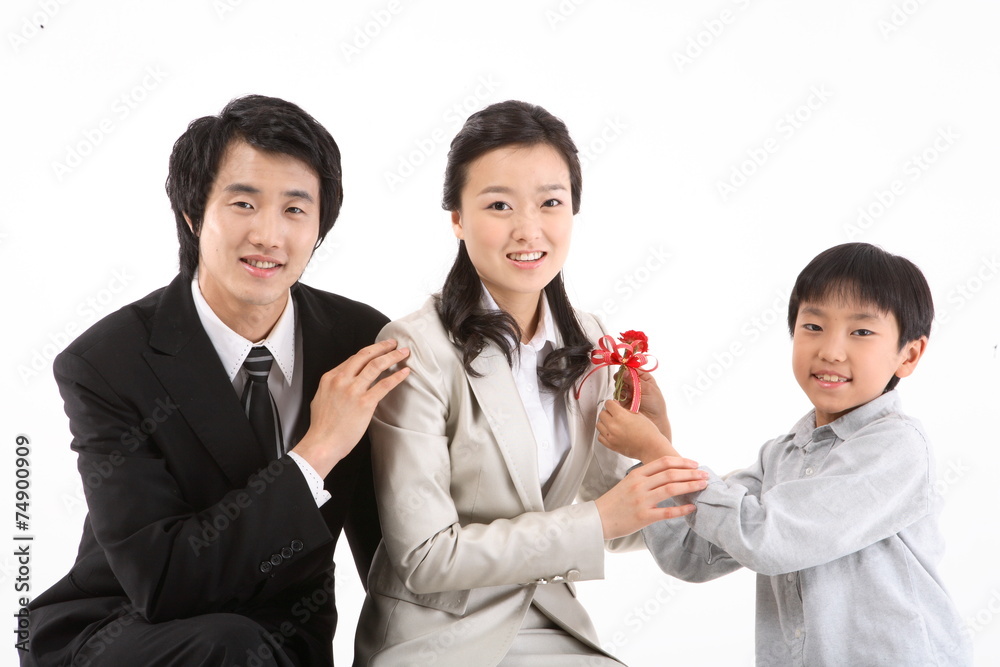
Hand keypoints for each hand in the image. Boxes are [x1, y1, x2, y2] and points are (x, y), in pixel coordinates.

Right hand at [292, 339, 409, 476]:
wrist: (322, 443)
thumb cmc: (322, 427)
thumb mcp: (321, 399)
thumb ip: (333, 387)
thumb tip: (343, 383)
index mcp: (330, 378)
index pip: (353, 359)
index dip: (368, 352)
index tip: (378, 350)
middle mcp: (341, 380)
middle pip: (365, 355)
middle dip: (382, 347)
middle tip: (393, 343)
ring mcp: (353, 390)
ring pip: (376, 365)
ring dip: (392, 356)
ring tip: (403, 352)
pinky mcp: (365, 402)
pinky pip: (385, 384)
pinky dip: (397, 376)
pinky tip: (404, 372)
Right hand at [594, 456, 707, 539]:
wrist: (597, 519)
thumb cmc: (614, 502)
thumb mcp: (628, 483)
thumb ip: (646, 478)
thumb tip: (668, 475)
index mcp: (636, 475)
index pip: (663, 462)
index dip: (682, 462)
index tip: (695, 464)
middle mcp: (640, 485)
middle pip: (671, 474)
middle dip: (691, 473)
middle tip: (705, 475)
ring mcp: (642, 501)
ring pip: (671, 489)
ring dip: (690, 486)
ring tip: (703, 486)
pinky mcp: (643, 517)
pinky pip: (667, 512)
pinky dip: (682, 509)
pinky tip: (692, 508)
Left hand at [598, 399, 678, 463]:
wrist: (651, 448)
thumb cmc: (648, 432)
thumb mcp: (638, 415)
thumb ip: (625, 410)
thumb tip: (616, 406)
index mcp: (621, 416)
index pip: (608, 404)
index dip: (612, 404)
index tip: (615, 406)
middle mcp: (613, 426)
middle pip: (602, 414)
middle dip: (608, 412)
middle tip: (615, 415)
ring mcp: (611, 436)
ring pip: (599, 424)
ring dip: (605, 423)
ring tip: (613, 424)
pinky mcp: (611, 445)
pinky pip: (600, 436)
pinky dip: (604, 434)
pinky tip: (612, 433)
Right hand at [618, 370, 669, 439]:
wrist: (653, 421)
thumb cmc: (656, 405)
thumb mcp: (649, 390)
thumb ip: (636, 380)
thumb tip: (625, 372)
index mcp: (644, 378)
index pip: (633, 368)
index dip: (627, 368)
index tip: (623, 370)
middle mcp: (635, 383)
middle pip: (624, 374)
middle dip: (623, 377)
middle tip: (624, 382)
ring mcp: (628, 391)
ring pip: (619, 383)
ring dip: (622, 386)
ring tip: (629, 393)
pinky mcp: (623, 399)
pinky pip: (617, 393)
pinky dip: (620, 394)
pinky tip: (626, 398)